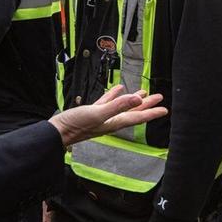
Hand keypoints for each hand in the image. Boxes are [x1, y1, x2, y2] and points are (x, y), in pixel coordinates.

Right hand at [48, 85, 166, 146]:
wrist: (57, 132)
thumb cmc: (75, 126)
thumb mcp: (98, 113)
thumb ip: (117, 106)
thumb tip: (136, 99)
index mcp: (115, 122)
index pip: (137, 116)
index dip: (152, 112)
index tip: (164, 109)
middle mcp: (111, 120)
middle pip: (133, 112)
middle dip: (147, 105)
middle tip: (159, 98)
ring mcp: (101, 117)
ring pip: (122, 107)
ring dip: (132, 100)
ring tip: (142, 93)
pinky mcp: (92, 113)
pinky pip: (107, 103)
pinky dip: (113, 96)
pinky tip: (116, 89)